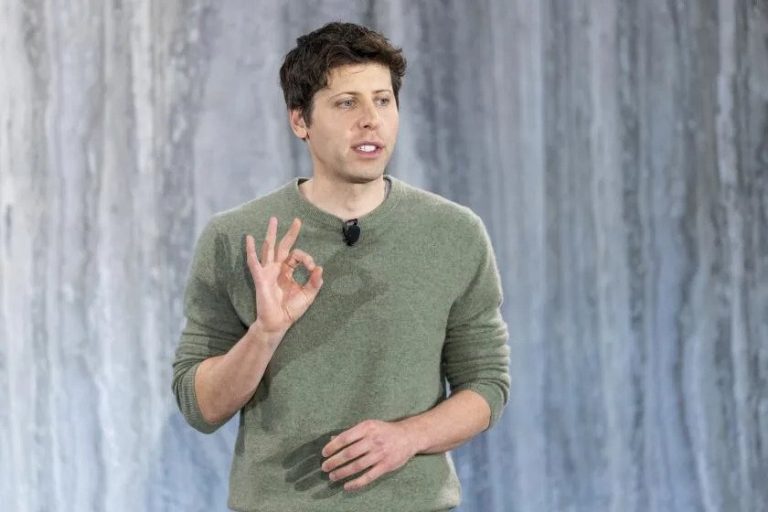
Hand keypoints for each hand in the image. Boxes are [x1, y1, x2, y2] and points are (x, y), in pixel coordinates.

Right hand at [246, 217, 322, 334]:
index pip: (298, 257)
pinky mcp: (260, 277)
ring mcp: (268, 271)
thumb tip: (320, 268)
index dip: (307, 258)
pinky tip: (249, 238)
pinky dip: (251, 250)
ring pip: (269, 248)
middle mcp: (278, 269)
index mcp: (288, 272)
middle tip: (297, 220)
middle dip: (290, 233)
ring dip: (271, 234)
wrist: (277, 323)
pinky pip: (254, 261)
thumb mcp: (308, 296)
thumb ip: (315, 282)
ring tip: (273, 219)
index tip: (312, 268)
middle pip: (283, 246)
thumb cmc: (290, 310)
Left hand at [320, 419, 416, 490]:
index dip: (332, 447)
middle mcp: (373, 440)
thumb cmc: (384, 430)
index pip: (345, 438)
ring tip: (332, 476)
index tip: (324, 453)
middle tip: (325, 467)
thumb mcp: (369, 426)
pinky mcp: (386, 466)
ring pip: (357, 466)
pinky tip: (347, 486)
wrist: (409, 436)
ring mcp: (380, 454)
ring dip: (342, 473)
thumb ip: (351, 433)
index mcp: (367, 428)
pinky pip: (368, 477)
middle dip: (334, 462)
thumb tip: (332, 440)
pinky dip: (356, 483)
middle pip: (349, 453)